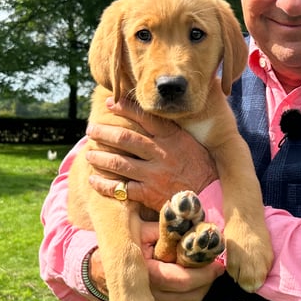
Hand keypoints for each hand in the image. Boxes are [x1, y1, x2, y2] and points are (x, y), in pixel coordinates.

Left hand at [85, 97, 217, 210]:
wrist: (211, 198)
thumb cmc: (202, 169)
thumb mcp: (193, 143)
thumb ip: (176, 128)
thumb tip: (173, 105)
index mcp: (172, 138)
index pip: (145, 117)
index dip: (125, 108)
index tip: (111, 102)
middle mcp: (161, 154)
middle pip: (126, 138)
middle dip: (104, 132)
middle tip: (91, 129)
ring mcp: (154, 174)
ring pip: (119, 162)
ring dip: (100, 157)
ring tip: (89, 153)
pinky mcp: (149, 194)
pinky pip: (121, 188)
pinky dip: (104, 185)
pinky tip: (94, 180)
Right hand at [91, 222, 223, 300]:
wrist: (97, 271)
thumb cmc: (122, 245)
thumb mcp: (139, 230)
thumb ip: (164, 229)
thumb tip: (189, 221)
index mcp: (146, 273)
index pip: (182, 279)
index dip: (204, 273)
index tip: (217, 263)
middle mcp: (148, 296)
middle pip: (191, 296)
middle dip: (208, 282)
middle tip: (217, 267)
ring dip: (203, 291)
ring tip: (208, 274)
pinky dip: (194, 299)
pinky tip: (196, 284)